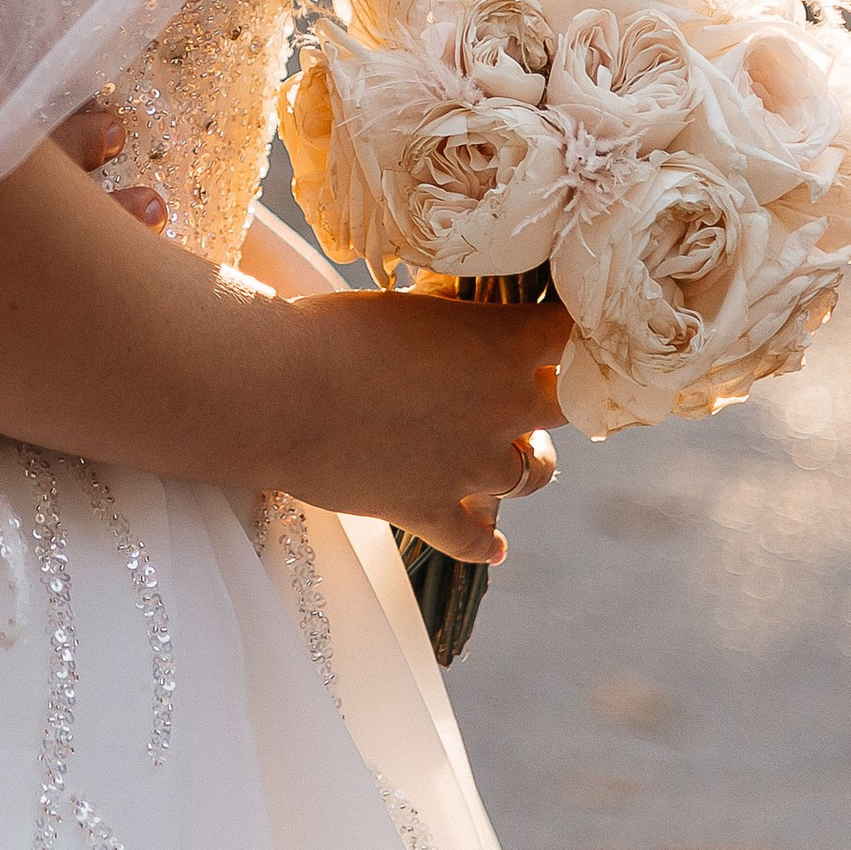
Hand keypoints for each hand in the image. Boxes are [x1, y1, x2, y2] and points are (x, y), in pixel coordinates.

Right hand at [260, 287, 568, 564]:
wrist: (277, 391)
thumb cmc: (330, 328)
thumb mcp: (407, 306)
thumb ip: (453, 321)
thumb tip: (467, 325)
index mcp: (503, 344)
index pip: (573, 332)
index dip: (573, 329)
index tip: (564, 325)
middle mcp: (503, 408)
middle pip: (571, 406)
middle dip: (558, 395)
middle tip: (536, 386)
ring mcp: (473, 468)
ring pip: (536, 474)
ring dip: (527, 460)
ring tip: (509, 450)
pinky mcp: (432, 510)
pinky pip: (476, 539)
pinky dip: (486, 541)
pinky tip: (495, 543)